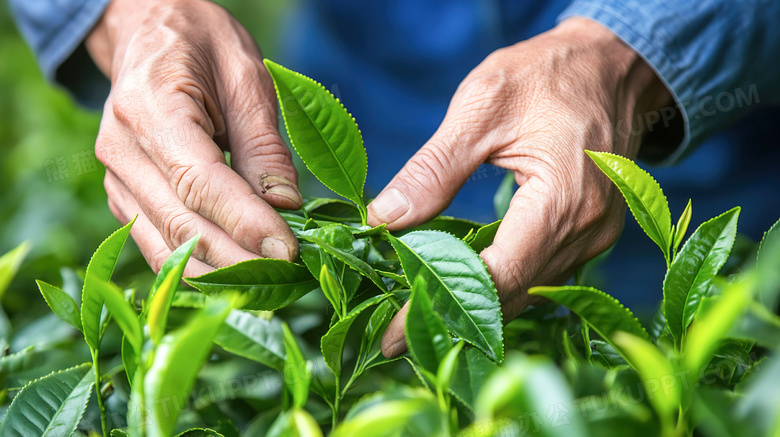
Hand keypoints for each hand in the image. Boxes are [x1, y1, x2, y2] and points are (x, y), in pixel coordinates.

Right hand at [87, 0, 299, 275]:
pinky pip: (159, 246)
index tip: (289, 251)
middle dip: (239, 260)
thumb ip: (263, 146)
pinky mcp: (126, 199)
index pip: (199, 182)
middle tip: (291, 278)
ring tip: (271, 288)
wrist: (148, 32)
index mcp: (150, 108)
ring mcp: (117, 180)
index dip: (245, 223)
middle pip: (181, 224)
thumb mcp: (246, 77)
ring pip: (166, 247)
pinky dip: (197, 269)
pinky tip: (237, 280)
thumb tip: (286, 207)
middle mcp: (122, 151)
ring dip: (220, 276)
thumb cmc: (202, 45)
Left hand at [370, 18, 672, 356]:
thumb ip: (434, 169)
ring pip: (527, 293)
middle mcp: (587, 231)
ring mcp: (595, 237)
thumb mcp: (482, 106)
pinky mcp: (591, 234)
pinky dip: (500, 286)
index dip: (442, 306)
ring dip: (476, 309)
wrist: (612, 65)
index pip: (495, 277)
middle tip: (392, 339)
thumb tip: (382, 220)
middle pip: (512, 297)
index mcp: (562, 200)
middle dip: (452, 319)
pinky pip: (541, 275)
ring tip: (418, 317)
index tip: (391, 333)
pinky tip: (463, 287)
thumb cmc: (548, 75)